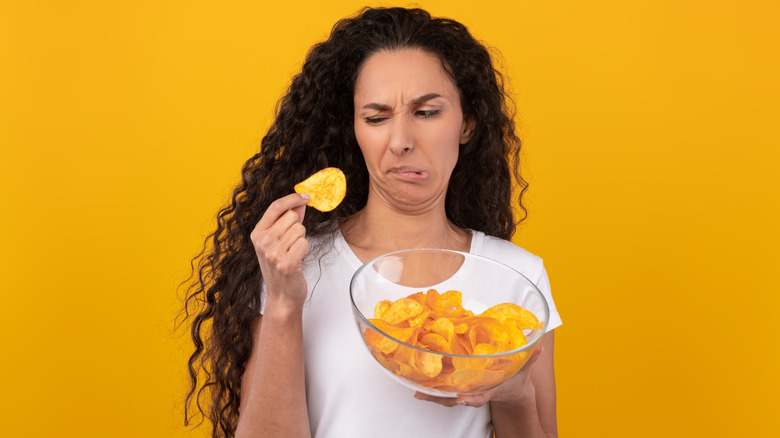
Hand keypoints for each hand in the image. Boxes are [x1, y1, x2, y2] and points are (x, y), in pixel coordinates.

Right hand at [250, 193, 309, 311]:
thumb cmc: (280, 267)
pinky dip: (305, 250)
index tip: (305, 196)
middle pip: (292, 217)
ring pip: (300, 230)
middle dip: (298, 227)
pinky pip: (304, 243)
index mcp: (257, 234)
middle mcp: (262, 242)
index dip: (292, 198)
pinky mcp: (286, 263)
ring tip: (293, 253)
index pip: (275, 206)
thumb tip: (300, 202)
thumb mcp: (277, 241)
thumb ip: (287, 220)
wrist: (282, 296)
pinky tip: (297, 260)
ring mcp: (273, 253)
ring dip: (301, 240)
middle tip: (292, 244)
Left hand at [413, 342, 544, 407]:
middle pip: (457, 397)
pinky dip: (432, 387)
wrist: (510, 389)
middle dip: (441, 397)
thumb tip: (537, 344)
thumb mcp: (524, 367)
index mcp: (491, 386)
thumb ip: (530, 356)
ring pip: (448, 396)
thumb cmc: (514, 375)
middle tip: (423, 394)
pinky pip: (444, 388)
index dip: (473, 397)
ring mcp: (467, 389)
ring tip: (416, 391)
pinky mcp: (459, 384)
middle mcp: (476, 390)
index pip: (482, 394)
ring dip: (432, 394)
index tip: (462, 399)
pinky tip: (416, 382)